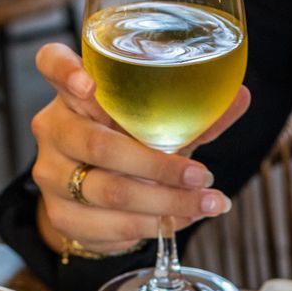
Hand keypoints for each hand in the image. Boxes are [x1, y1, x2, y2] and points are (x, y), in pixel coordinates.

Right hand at [30, 42, 251, 255]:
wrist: (91, 199)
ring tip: (206, 204)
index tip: (89, 85)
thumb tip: (240, 95)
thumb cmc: (126, 147)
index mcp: (72, 92)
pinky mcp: (60, 215)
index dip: (66, 72)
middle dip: (159, 166)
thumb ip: (192, 113)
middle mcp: (54, 129)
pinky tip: (181, 219)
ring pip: (111, 192)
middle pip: (100, 145)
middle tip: (202, 175)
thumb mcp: (154, 126)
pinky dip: (153, 225)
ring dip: (167, 202)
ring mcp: (51, 174)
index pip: (52, 64)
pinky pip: (112, 225)